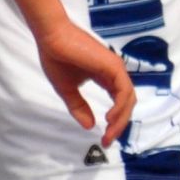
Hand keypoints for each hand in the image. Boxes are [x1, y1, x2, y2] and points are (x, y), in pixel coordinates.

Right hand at [33, 20, 135, 146]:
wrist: (51, 39)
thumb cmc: (57, 58)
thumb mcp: (66, 90)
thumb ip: (79, 107)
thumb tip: (90, 126)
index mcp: (105, 77)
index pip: (118, 102)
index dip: (115, 122)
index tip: (104, 138)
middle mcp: (114, 73)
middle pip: (127, 103)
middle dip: (119, 125)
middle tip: (108, 140)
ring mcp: (115, 68)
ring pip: (128, 99)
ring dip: (121, 119)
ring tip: (109, 132)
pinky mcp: (113, 66)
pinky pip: (124, 91)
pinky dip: (120, 106)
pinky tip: (110, 118)